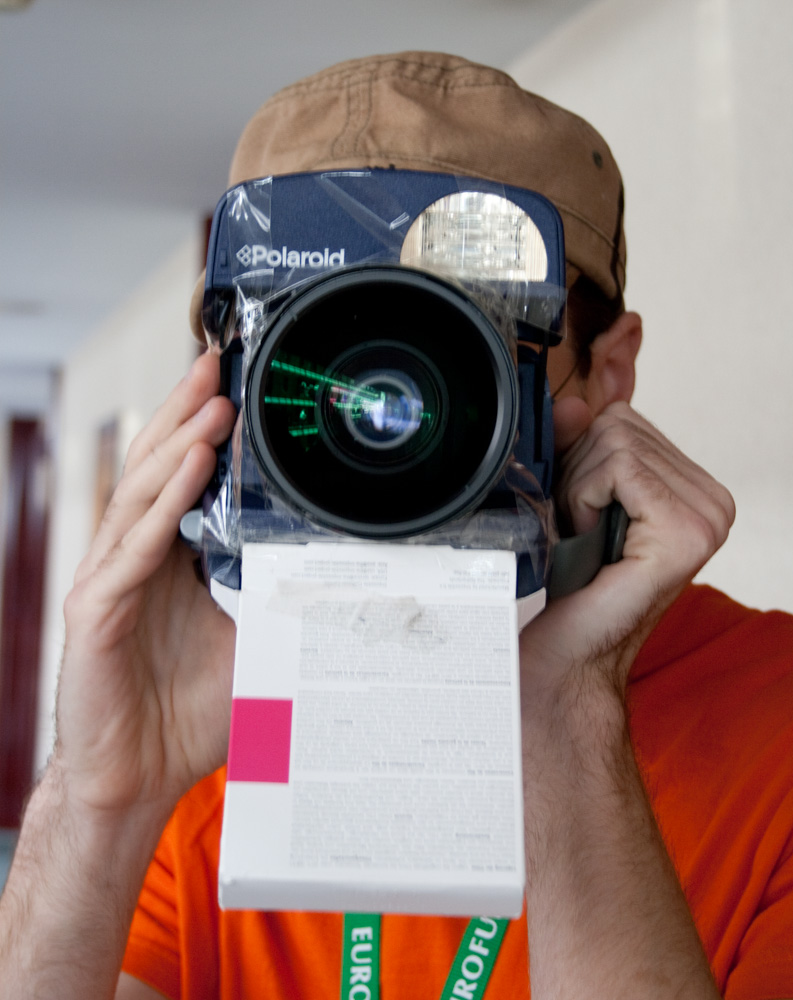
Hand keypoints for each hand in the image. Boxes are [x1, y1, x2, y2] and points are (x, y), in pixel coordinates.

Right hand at [55, 352, 236, 821]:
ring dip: (180, 446)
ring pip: (144, 497)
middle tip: (216, 364)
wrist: (141, 775)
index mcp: (167, 560)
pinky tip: (190, 468)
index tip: (237, 389)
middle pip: (158, 470)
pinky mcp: (96, 611)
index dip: (204, 432)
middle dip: (187, 414)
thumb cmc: (190, 709)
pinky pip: (134, 550)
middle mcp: (135, 559)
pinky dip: (164, 506)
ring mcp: (110, 581)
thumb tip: (334, 561)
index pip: (183, 480)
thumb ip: (276, 593)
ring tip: (213, 403)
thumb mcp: (250, 639)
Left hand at [522, 397, 734, 699]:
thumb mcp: (573, 496)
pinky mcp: (688, 529)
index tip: (581, 512)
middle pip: (618, 425)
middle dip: (577, 475)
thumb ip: (577, 446)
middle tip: (581, 531)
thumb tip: (573, 402)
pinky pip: (618, 468)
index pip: (623, 419)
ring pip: (614, 443)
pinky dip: (584, 501)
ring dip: (578, 492)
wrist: (569, 654)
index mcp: (695, 489)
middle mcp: (713, 500)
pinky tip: (592, 543)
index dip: (581, 459)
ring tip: (588, 541)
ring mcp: (708, 515)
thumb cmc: (572, 583)